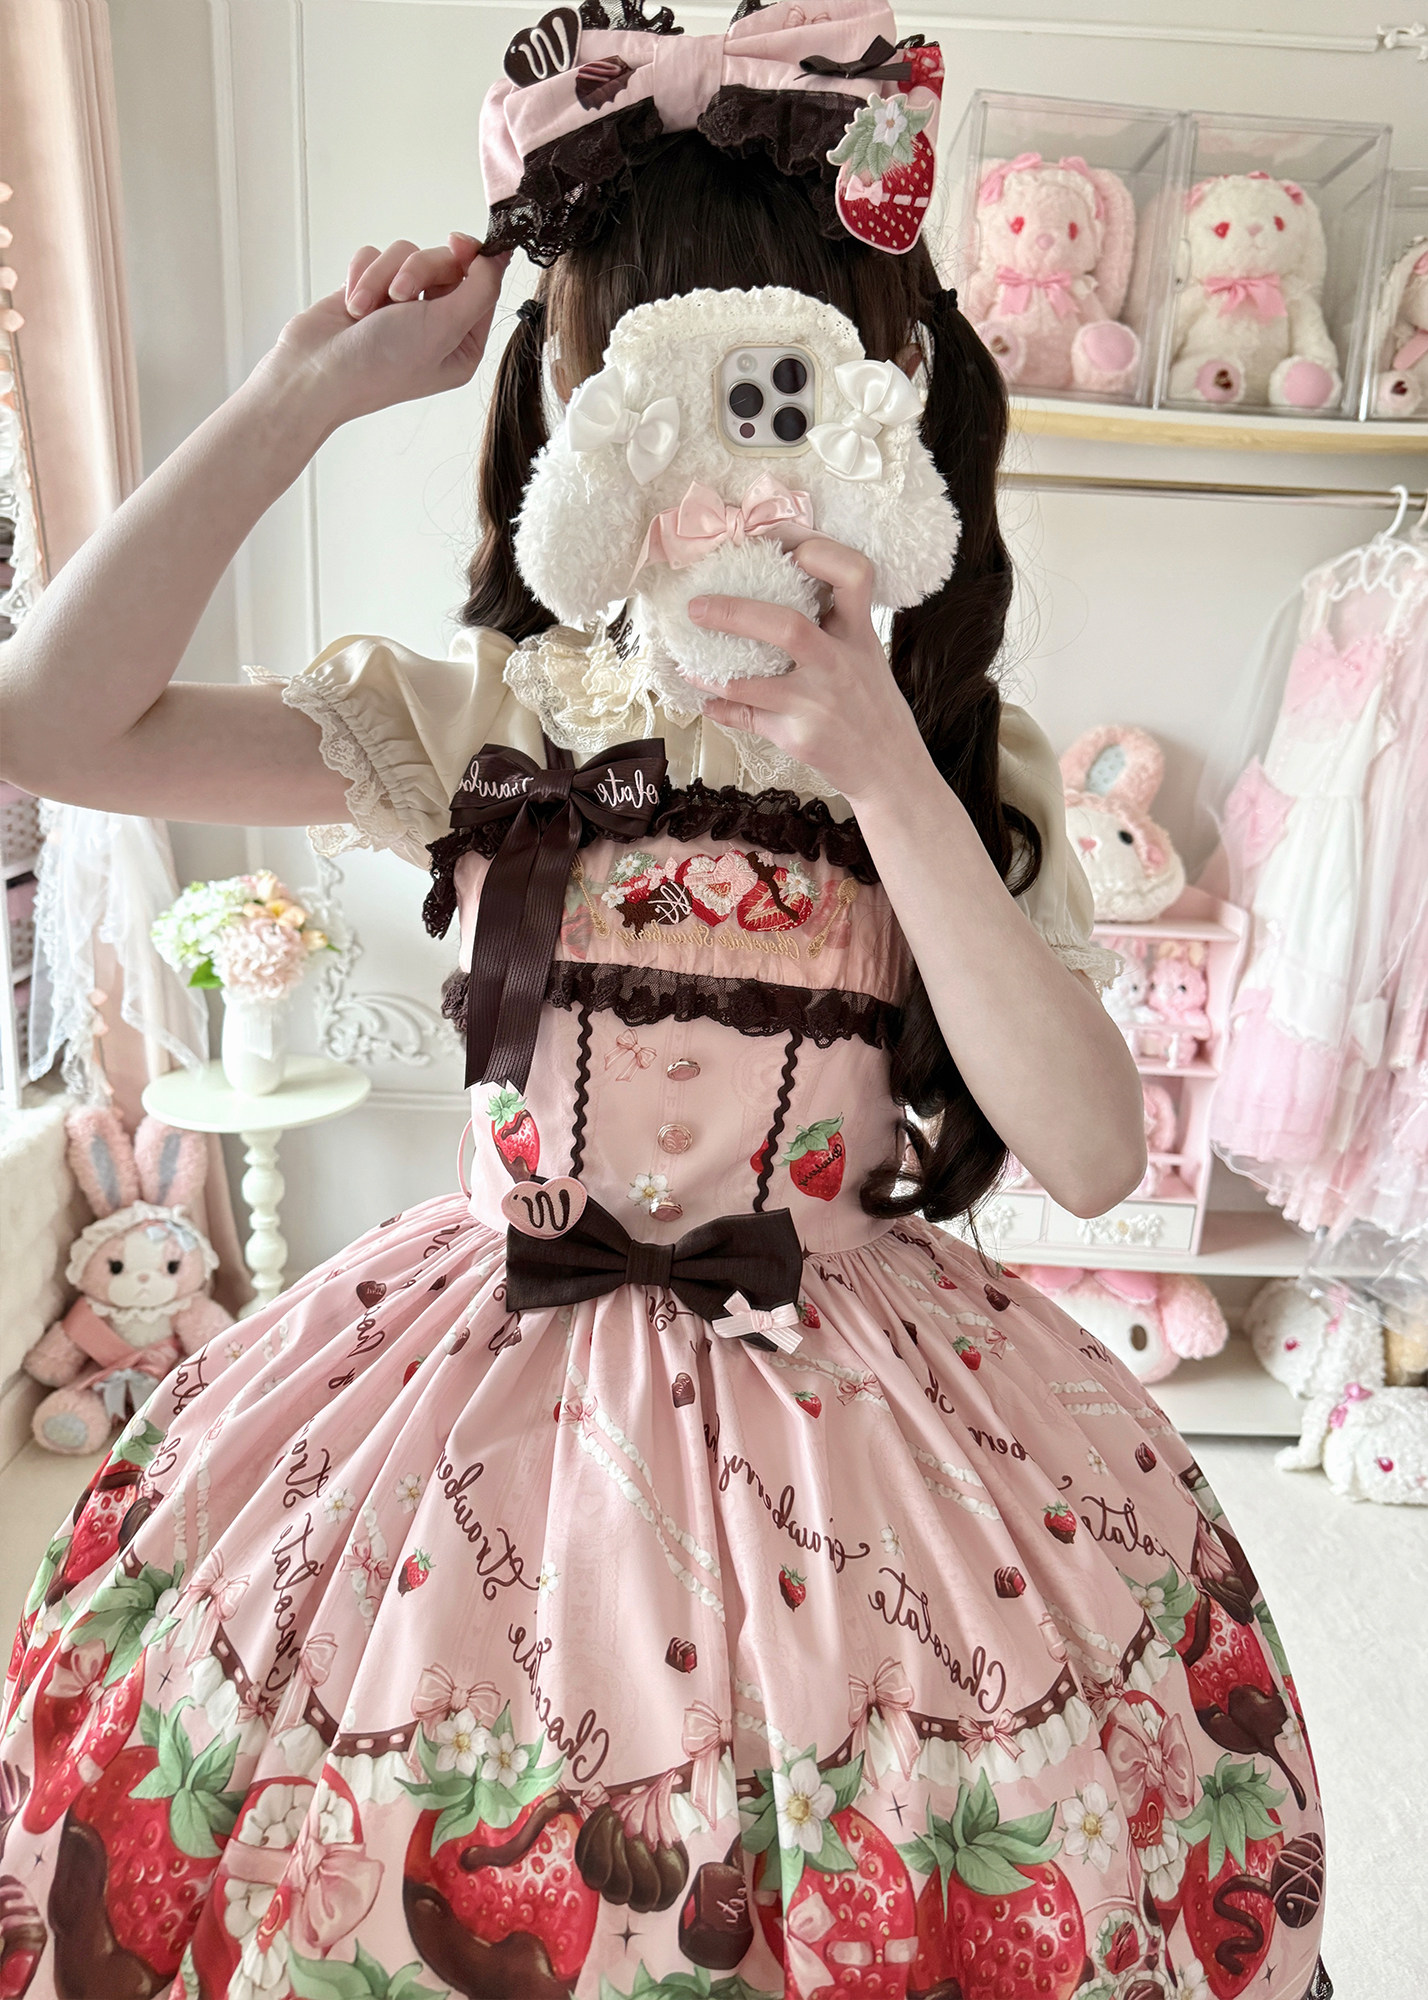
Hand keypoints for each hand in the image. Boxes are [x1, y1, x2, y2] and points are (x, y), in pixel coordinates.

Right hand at [254, 233, 510, 425]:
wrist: (315, 373)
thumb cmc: (379, 365)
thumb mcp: (443, 329)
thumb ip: (479, 290)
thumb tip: (497, 258)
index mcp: (462, 342)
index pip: (482, 285)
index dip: (473, 260)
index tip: (458, 243)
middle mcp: (435, 323)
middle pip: (444, 262)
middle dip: (417, 271)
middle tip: (399, 295)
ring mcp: (400, 307)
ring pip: (406, 255)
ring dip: (381, 277)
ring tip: (364, 310)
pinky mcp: (370, 291)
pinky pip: (375, 257)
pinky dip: (361, 276)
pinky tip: (351, 305)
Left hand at [685, 536, 932, 806]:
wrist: (889, 765)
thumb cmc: (870, 703)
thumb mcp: (865, 653)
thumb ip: (832, 621)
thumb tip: (771, 584)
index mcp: (859, 633)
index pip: (853, 574)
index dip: (814, 548)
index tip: (774, 542)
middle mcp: (839, 663)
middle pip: (786, 626)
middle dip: (733, 612)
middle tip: (696, 607)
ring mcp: (817, 702)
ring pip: (751, 682)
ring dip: (710, 672)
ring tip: (687, 661)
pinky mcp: (798, 736)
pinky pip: (746, 718)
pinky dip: (720, 709)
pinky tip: (706, 701)